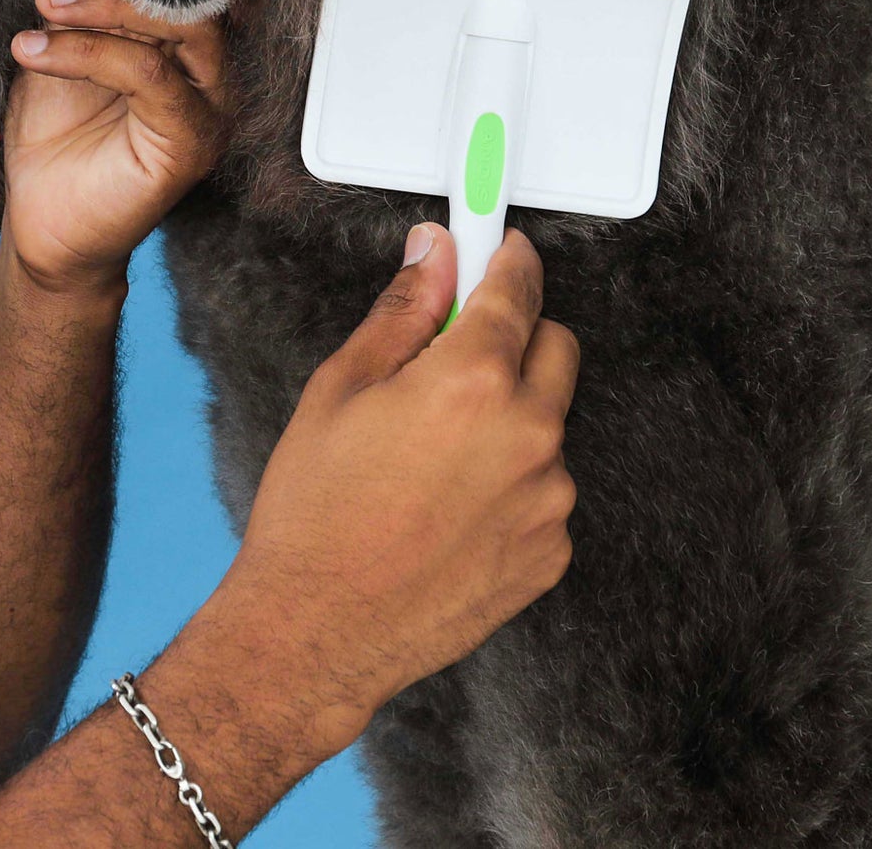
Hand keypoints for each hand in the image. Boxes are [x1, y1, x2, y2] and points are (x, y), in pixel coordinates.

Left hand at [0, 0, 227, 294]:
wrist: (42, 220)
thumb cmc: (53, 132)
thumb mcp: (59, 41)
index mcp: (182, 33)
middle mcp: (208, 63)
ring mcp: (209, 102)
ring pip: (174, 25)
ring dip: (98, 8)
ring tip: (43, 9)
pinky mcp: (192, 138)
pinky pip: (150, 76)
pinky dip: (87, 54)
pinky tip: (34, 52)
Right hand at [188, 227, 577, 764]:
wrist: (320, 629)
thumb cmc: (317, 510)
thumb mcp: (341, 388)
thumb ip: (402, 312)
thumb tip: (435, 253)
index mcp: (472, 381)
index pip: (516, 289)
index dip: (506, 256)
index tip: (500, 243)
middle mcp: (528, 435)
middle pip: (554, 346)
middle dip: (513, 334)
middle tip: (452, 354)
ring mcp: (549, 500)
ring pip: (548, 421)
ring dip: (509, 414)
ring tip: (432, 454)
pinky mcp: (552, 553)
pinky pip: (543, 488)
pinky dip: (510, 480)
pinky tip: (446, 503)